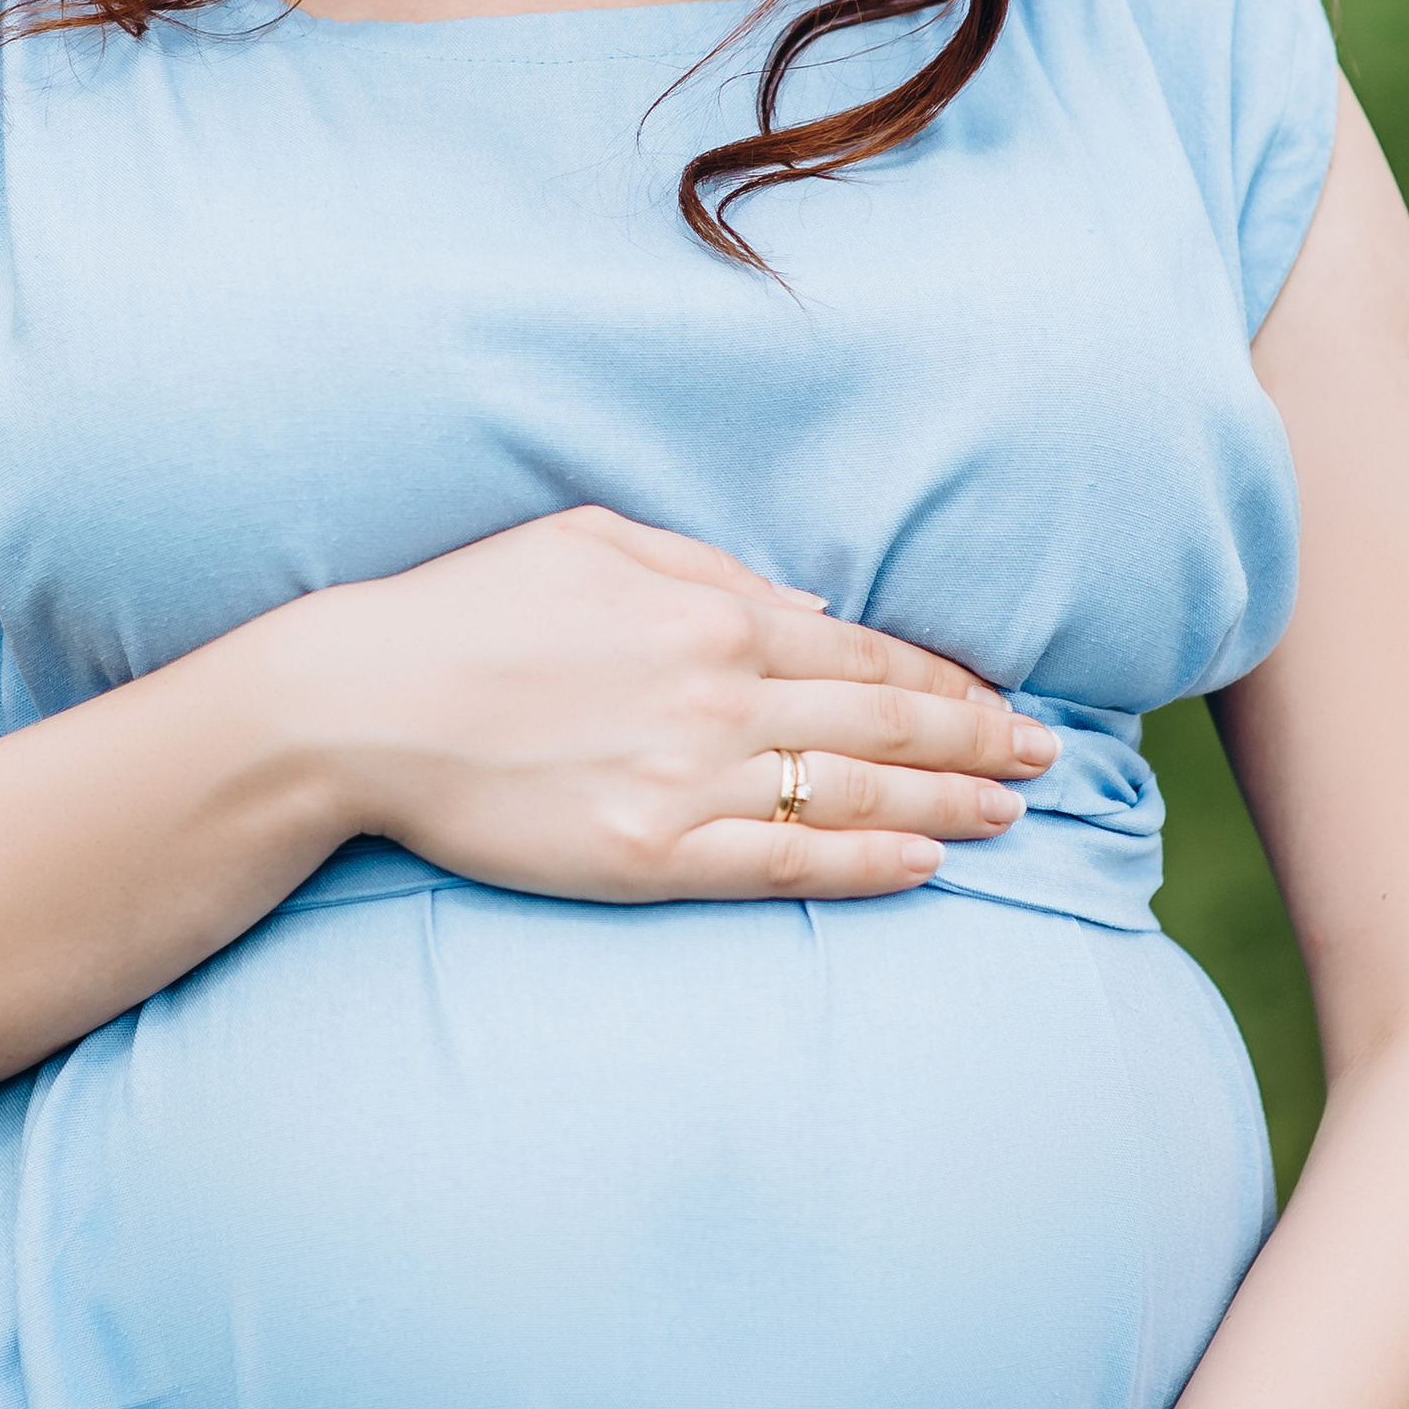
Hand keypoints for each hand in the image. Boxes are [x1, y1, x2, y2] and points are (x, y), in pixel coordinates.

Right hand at [295, 505, 1054, 905]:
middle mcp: (720, 697)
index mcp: (711, 615)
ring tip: (1014, 816)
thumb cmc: (466, 611)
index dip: (947, 682)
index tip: (1003, 701)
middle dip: (976, 741)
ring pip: (854, 796)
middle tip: (1046, 761)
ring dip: (948, 805)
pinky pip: (786, 865)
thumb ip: (709, 567)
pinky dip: (867, 866)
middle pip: (883, 725)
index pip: (864, 655)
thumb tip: (806, 609)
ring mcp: (689, 782)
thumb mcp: (590, 541)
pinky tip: (925, 866)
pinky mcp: (650, 855)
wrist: (362, 705)